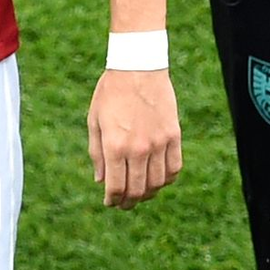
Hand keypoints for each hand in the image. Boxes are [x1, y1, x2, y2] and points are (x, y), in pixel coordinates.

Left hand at [87, 68, 181, 208]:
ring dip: (148, 193)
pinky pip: (174, 168)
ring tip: (141, 192)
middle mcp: (138, 149)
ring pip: (157, 183)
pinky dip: (167, 179)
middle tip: (124, 203)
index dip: (112, 200)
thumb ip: (97, 153)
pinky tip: (158, 178)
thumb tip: (101, 181)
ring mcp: (158, 143)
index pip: (116, 188)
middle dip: (129, 202)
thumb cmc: (111, 91)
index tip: (110, 202)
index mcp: (115, 145)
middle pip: (137, 190)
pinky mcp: (173, 135)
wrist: (137, 66)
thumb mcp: (95, 120)